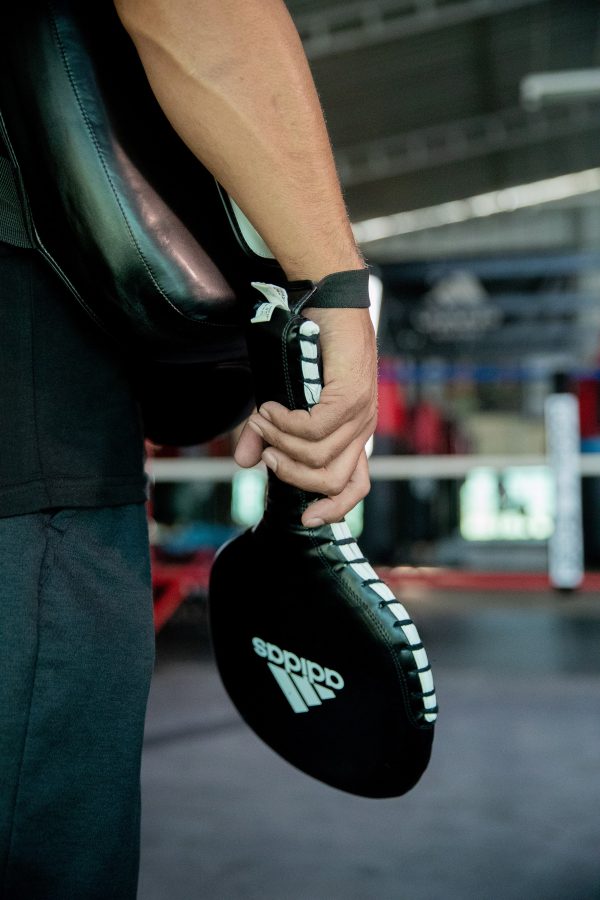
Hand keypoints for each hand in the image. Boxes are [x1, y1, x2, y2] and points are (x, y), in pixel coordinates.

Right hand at [234, 307, 377, 525]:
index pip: (355, 487)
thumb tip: (246, 463)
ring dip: (280, 443)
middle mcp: (362, 429)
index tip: (306, 518)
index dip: (334, 509)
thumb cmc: (310, 350)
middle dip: (291, 475)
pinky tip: (270, 410)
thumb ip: (268, 436)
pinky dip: (284, 424)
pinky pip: (314, 429)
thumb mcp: (284, 402)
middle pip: (332, 481)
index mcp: (353, 435)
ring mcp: (360, 413)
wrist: (328, 304)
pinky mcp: (351, 396)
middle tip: (265, 453)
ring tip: (261, 421)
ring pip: (318, 457)